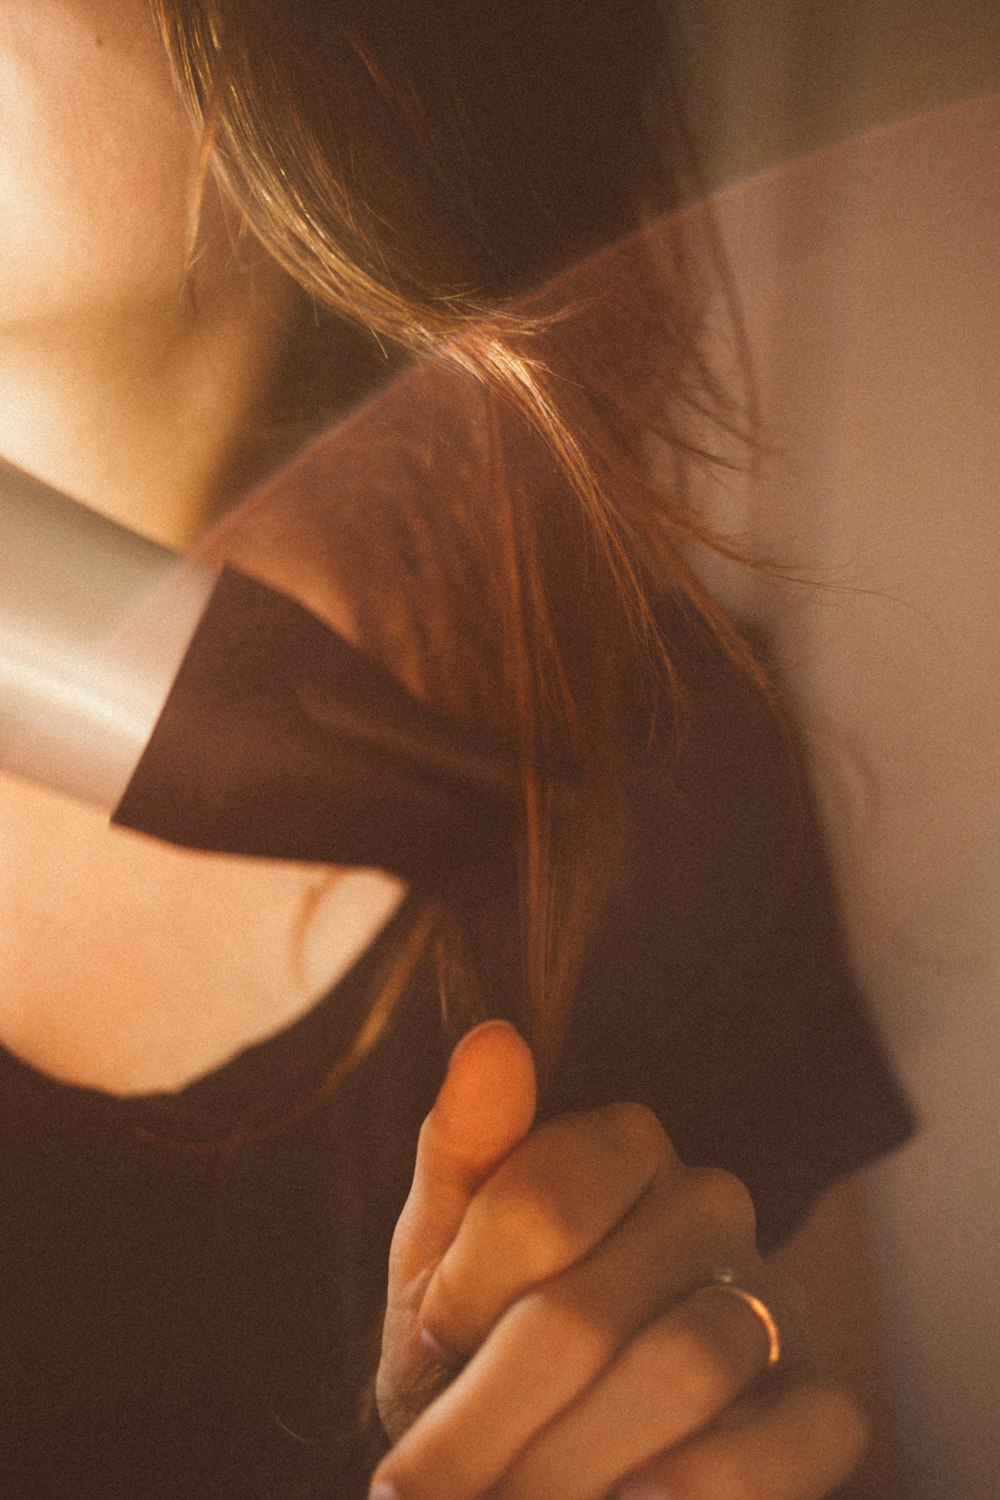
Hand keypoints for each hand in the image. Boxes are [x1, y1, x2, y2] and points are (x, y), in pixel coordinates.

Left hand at [372, 1020, 865, 1498]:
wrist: (527, 1445)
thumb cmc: (477, 1340)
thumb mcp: (439, 1256)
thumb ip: (462, 1151)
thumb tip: (491, 1036)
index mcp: (624, 1146)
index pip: (545, 1200)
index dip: (467, 1289)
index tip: (426, 1343)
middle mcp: (712, 1207)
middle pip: (596, 1306)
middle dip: (491, 1409)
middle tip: (422, 1485)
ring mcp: (774, 1302)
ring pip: (689, 1368)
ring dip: (570, 1461)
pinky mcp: (820, 1399)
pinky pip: (807, 1431)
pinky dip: (716, 1479)